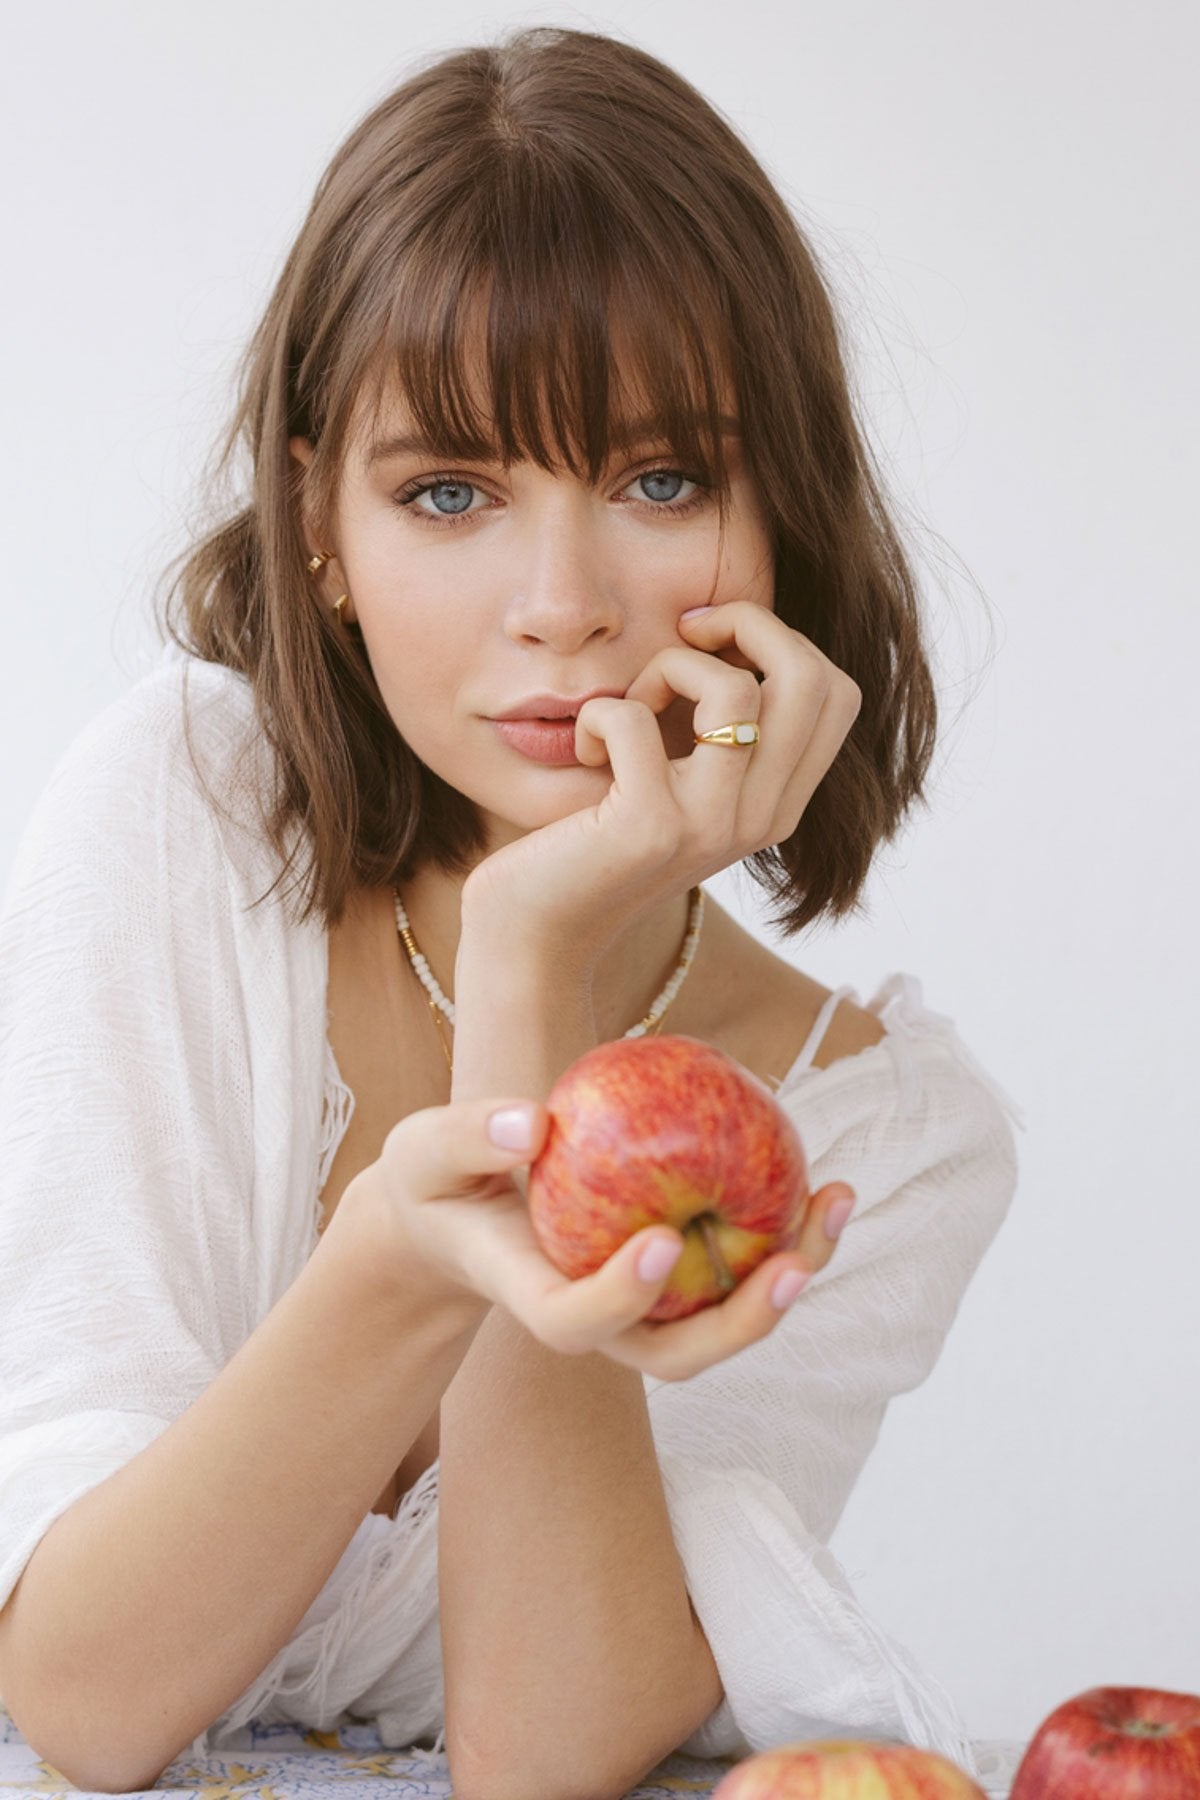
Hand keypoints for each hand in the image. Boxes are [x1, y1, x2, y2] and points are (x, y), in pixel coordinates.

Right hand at [336, 1093, 855, 1381]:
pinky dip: (784, 1235)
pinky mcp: (675, 1278)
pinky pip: (736, 1269)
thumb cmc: (440, 1182)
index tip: (657, 1242)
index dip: (618, 1298)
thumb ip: (466, 1136)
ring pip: (724, 1318)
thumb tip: (529, 1120)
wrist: (462, 1215)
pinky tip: (822, 1181)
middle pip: (677, 1351)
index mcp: (533, 1298)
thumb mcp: (426, 1151)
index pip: (575, 1321)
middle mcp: (599, 1320)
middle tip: (796, 1264)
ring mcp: (643, 1308)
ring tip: (837, 1202)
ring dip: (789, 1274)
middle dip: (744, 1322)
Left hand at [460, 600, 861, 963]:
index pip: (836, 694)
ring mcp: (711, 825)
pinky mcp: (649, 827)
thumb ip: (716, 731)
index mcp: (778, 807)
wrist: (537, 938)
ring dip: (668, 668)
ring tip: (628, 707)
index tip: (715, 644)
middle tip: (684, 637)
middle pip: (809, 677)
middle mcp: (760, 819)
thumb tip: (724, 631)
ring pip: (734, 689)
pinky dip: (598, 714)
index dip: (781, 641)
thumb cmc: (594, 847)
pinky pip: (634, 718)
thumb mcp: (676, 786)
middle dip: (745, 623)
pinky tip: (584, 751)